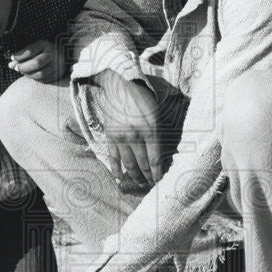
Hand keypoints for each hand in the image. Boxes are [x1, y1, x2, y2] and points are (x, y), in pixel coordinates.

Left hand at [9, 39, 65, 82]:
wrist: (64, 54)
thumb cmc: (46, 49)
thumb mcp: (36, 46)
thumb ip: (24, 53)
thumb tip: (12, 63)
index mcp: (47, 45)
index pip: (31, 51)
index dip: (20, 56)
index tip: (12, 58)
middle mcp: (54, 55)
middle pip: (36, 63)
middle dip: (24, 67)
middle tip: (17, 68)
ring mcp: (57, 67)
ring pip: (40, 74)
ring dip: (28, 74)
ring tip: (23, 71)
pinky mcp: (58, 75)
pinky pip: (43, 80)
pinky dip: (35, 78)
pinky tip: (31, 74)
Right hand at [94, 70, 163, 189]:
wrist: (120, 86)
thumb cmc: (142, 99)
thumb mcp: (156, 114)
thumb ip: (158, 134)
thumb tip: (160, 156)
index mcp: (150, 130)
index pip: (155, 159)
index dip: (157, 173)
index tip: (160, 181)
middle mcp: (135, 136)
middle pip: (142, 164)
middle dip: (148, 177)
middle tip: (152, 185)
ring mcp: (121, 138)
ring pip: (129, 164)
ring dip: (135, 177)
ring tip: (141, 184)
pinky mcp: (110, 137)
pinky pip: (113, 158)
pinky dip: (116, 170)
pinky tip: (119, 180)